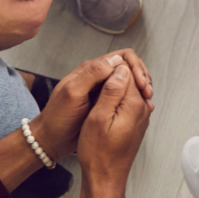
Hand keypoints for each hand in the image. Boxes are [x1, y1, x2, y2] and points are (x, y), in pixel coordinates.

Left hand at [30, 50, 152, 161]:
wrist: (51, 140)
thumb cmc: (59, 118)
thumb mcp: (73, 93)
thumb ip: (92, 75)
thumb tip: (117, 60)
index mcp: (92, 69)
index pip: (122, 57)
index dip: (135, 67)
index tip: (142, 85)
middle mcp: (99, 76)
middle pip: (128, 66)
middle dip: (141, 76)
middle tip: (147, 93)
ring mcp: (103, 90)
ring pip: (129, 80)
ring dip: (140, 87)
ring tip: (147, 100)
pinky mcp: (106, 102)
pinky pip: (125, 94)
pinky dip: (135, 97)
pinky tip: (141, 107)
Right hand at [77, 61, 151, 193]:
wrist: (105, 178)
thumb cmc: (98, 153)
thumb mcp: (98, 118)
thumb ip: (111, 91)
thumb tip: (121, 68)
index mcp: (135, 104)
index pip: (128, 70)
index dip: (110, 68)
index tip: (97, 75)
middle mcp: (143, 108)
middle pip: (132, 78)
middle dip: (114, 76)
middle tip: (96, 84)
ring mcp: (142, 115)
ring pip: (130, 89)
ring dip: (115, 88)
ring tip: (98, 94)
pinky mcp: (136, 122)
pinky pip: (128, 101)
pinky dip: (117, 99)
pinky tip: (104, 106)